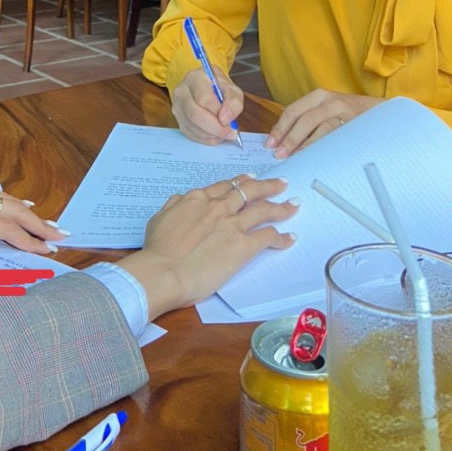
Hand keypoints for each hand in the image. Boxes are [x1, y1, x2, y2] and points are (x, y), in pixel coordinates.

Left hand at [0, 164, 63, 264]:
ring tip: (50, 224)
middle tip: (61, 237)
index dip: (28, 241)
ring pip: (7, 202)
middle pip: (13, 212)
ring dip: (31, 213)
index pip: (4, 230)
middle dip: (39, 225)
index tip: (48, 251)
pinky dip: (15, 200)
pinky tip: (23, 202)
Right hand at [120, 176, 296, 318]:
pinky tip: (290, 238)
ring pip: (264, 209)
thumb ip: (175, 205)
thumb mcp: (161, 218)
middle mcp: (219, 206)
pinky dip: (282, 237)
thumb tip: (182, 200)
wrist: (164, 270)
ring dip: (282, 207)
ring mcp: (233, 224)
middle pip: (250, 191)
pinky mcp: (243, 246)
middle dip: (268, 186)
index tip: (252, 179)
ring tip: (293, 205)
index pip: (227, 186)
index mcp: (199, 198)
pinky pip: (269, 237)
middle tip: (281, 184)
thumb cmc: (158, 249)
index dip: (242, 181)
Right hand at [171, 67, 244, 145]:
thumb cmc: (219, 87)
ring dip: (212, 135)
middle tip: (229, 134)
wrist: (205, 86)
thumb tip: (224, 120)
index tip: (231, 123)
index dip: (218, 114)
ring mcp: (177, 106)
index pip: (204, 100)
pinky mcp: (177, 119)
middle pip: (195, 115)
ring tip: (224, 133)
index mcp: (195, 78)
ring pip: (193, 127)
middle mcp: (182, 92)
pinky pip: (190, 134)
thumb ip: (233, 102)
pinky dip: (205, 139)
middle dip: (215, 129)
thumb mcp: (232, 89)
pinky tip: (215, 135)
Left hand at [265, 89, 379, 157]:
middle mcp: (331, 101)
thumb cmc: (346, 114)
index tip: (270, 144)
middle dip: (290, 139)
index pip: (293, 111)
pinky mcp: (356, 126)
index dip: (280, 128)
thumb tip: (281, 141)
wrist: (379, 111)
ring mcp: (345, 113)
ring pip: (322, 130)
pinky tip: (317, 158)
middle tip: (280, 155)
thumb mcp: (325, 109)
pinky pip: (338, 139)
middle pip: (305, 120)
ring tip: (296, 159)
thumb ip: (307, 120)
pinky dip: (326, 149)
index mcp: (318, 96)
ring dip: (307, 146)